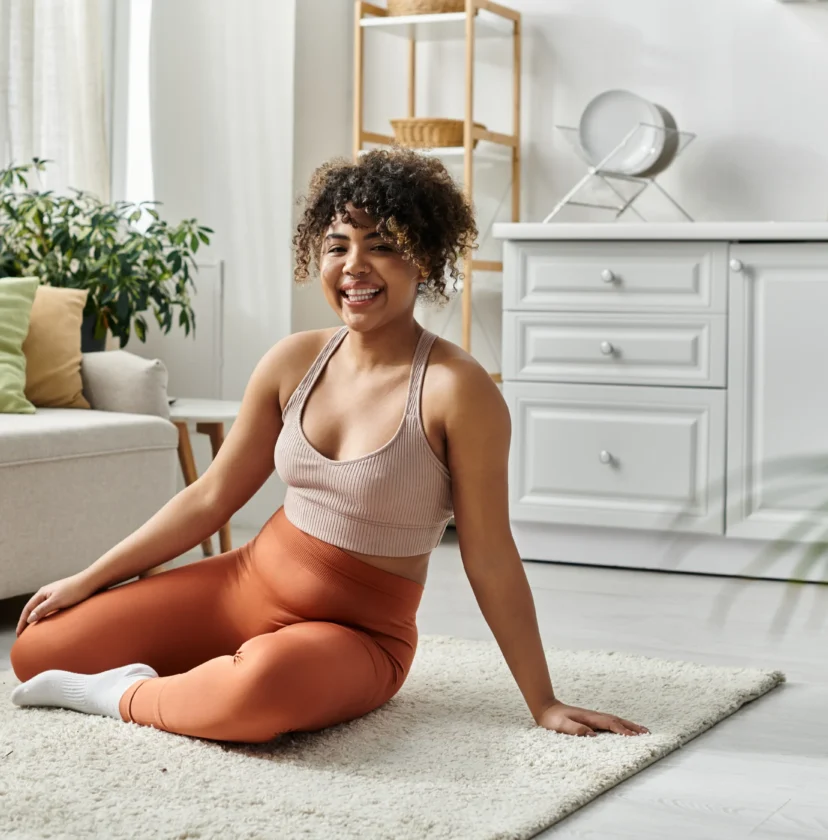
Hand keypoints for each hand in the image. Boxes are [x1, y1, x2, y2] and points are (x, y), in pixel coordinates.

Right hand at [16, 573, 96, 636]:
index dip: (22, 622)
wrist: (92, 581)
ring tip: (34, 631)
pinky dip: (47, 616)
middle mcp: (47, 593)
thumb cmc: (75, 590)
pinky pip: (51, 608)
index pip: (27, 609)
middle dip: (27, 621)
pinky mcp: (64, 597)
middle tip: (24, 634)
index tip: (19, 634)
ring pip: (42, 609)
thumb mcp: (56, 601)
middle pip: (33, 609)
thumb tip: (29, 619)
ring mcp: (56, 594)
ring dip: (37, 618)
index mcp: (42, 593)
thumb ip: (42, 610)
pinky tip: (49, 622)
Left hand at [535, 700, 649, 736]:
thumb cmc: (552, 719)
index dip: (622, 731)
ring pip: (615, 720)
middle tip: (647, 733)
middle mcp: (594, 716)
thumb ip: (575, 729)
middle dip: (632, 727)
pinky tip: (624, 729)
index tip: (635, 737)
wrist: (547, 708)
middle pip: (617, 720)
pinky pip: (610, 722)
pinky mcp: (592, 720)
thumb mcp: (560, 725)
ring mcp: (594, 717)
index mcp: (589, 718)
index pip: (609, 724)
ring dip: (629, 725)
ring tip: (643, 731)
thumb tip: (592, 735)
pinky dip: (621, 725)